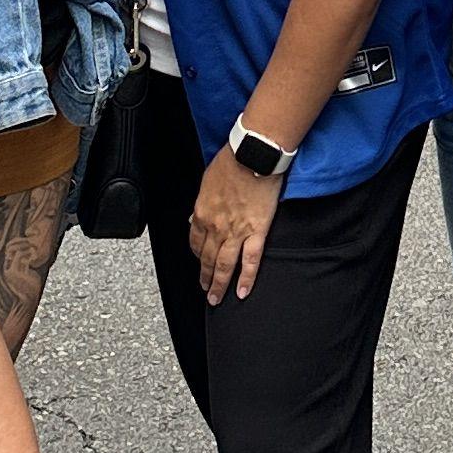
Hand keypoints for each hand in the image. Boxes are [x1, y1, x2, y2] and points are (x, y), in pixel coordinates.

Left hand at [190, 150, 282, 304]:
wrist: (253, 155)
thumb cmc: (232, 161)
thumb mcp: (207, 181)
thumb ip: (203, 202)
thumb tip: (198, 215)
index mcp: (202, 212)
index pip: (195, 241)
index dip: (197, 255)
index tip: (200, 261)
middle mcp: (216, 226)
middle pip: (207, 258)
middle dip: (204, 277)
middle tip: (205, 291)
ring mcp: (236, 231)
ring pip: (224, 265)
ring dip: (219, 284)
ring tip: (217, 298)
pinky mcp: (256, 231)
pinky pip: (250, 261)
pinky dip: (246, 279)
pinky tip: (242, 291)